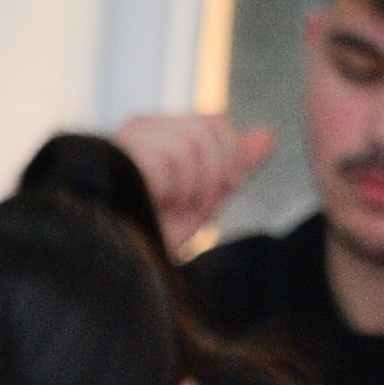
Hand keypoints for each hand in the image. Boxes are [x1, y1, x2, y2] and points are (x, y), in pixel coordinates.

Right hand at [111, 111, 278, 249]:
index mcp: (162, 132)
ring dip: (189, 187)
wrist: (118, 262)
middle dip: (211, 175)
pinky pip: (166, 159)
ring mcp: (125, 137)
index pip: (214, 122)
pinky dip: (168, 191)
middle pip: (206, 129)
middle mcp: (141, 127)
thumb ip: (234, 166)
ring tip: (167, 207)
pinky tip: (151, 203)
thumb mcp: (205, 199)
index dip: (229, 156)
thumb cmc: (153, 234)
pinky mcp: (116, 151)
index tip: (222, 190)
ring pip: (189, 144)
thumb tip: (267, 136)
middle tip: (189, 205)